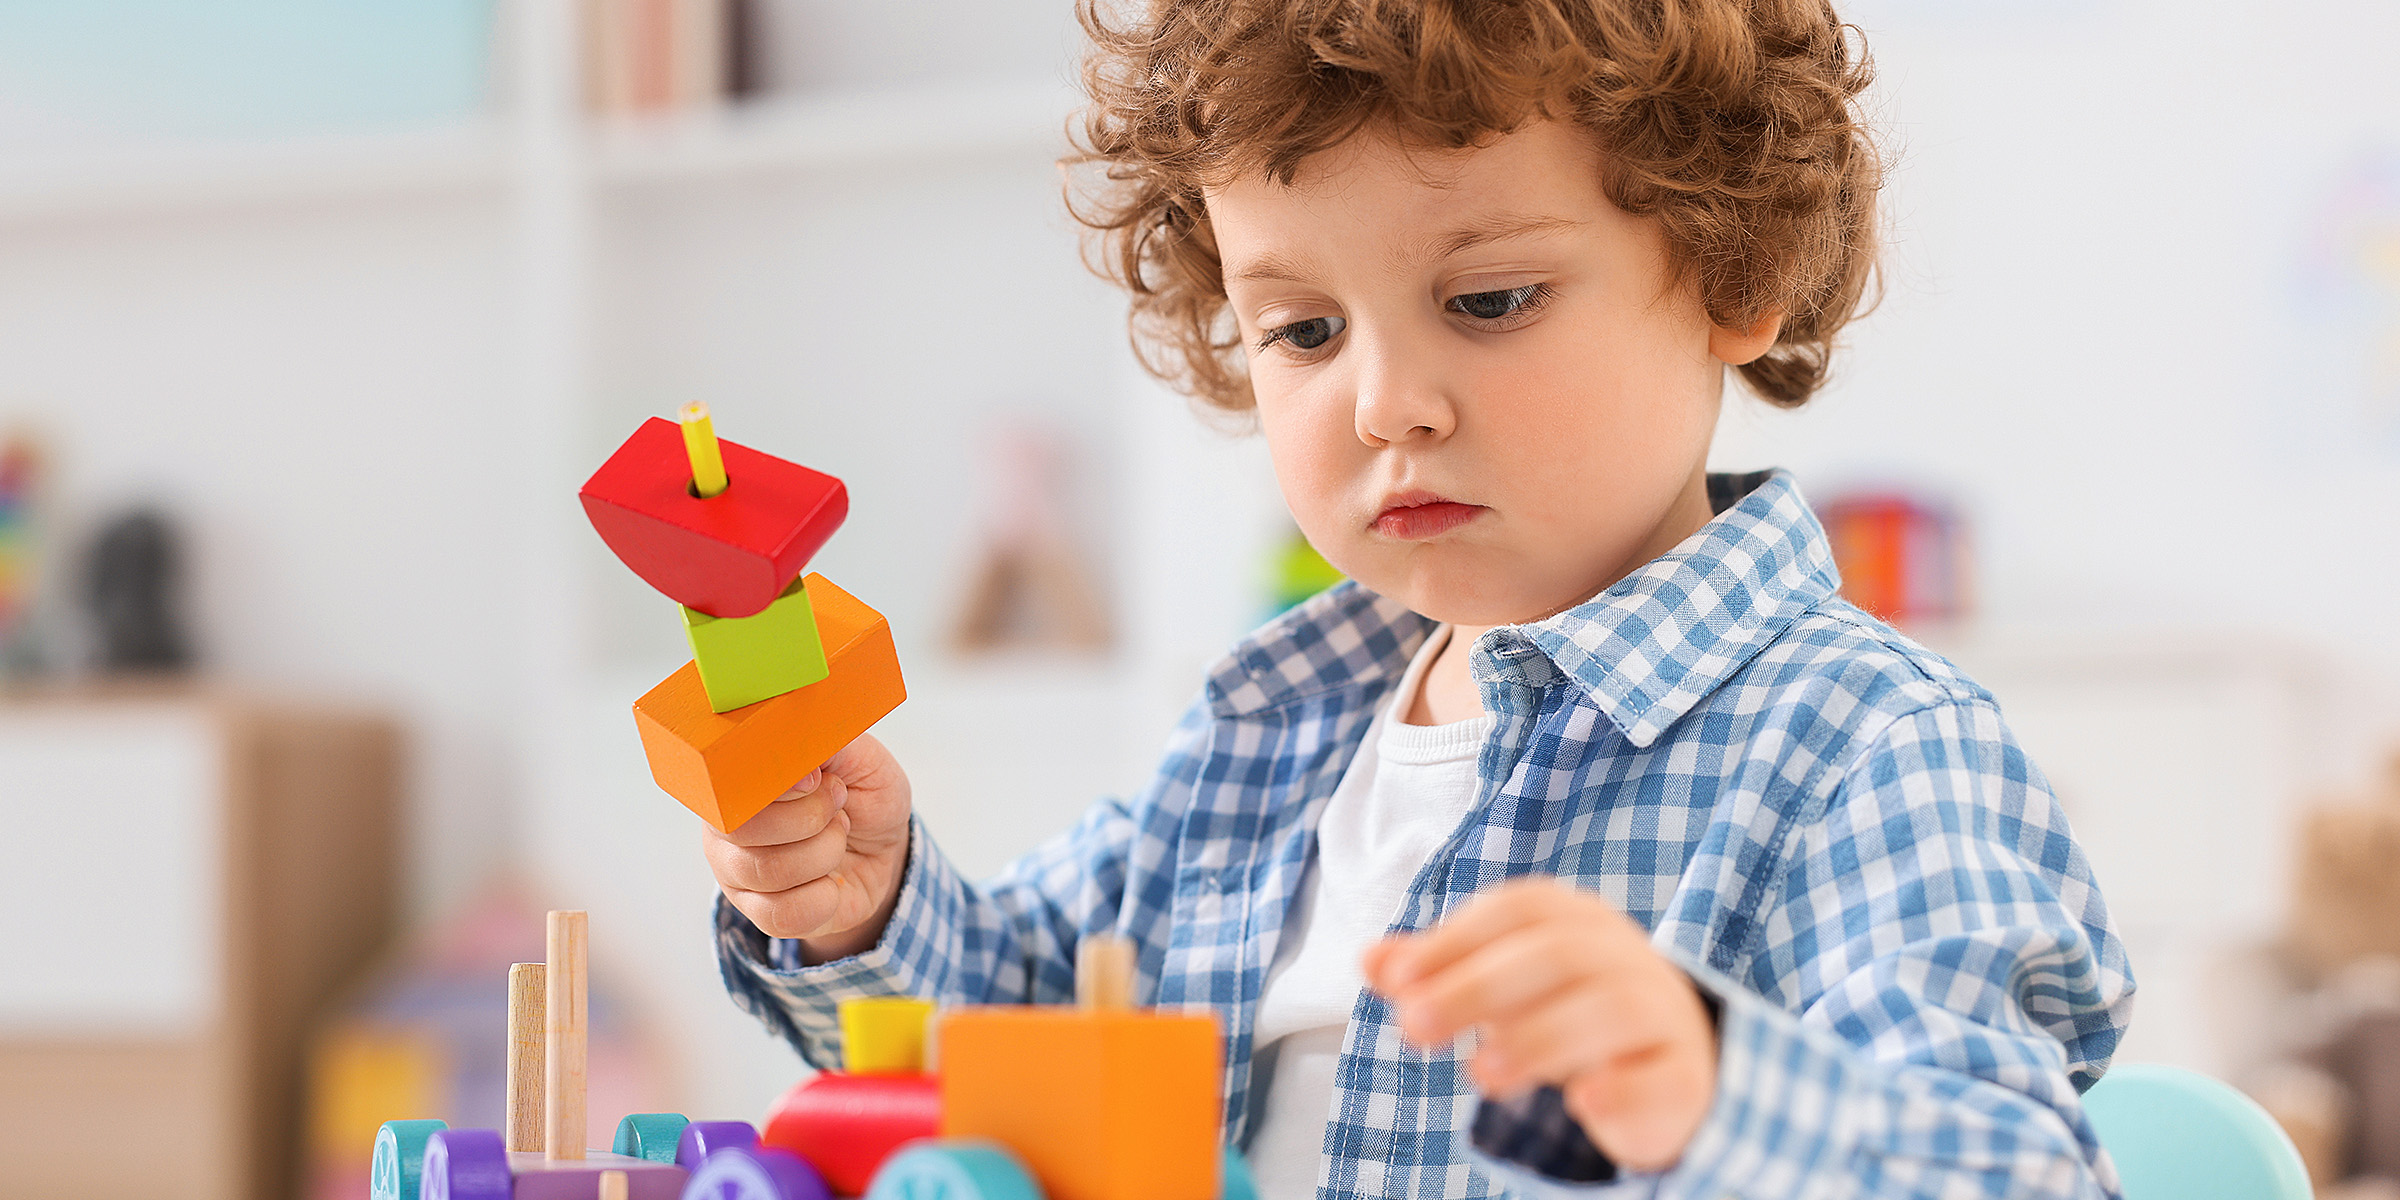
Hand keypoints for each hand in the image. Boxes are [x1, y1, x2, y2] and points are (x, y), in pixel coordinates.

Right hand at [702, 733, 911, 959]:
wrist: (886, 847)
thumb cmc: (863, 794)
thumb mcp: (858, 756)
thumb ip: (824, 743)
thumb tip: (797, 756)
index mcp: (738, 780)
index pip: (731, 783)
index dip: (780, 787)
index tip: (818, 780)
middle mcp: (725, 827)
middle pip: (742, 832)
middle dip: (810, 819)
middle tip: (838, 809)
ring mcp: (737, 875)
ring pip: (767, 873)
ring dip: (824, 854)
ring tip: (838, 838)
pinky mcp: (760, 914)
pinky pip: (783, 915)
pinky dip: (825, 898)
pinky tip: (831, 882)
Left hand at [1361, 877, 1716, 1172]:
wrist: (1669, 1065)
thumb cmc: (1568, 1014)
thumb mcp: (1502, 988)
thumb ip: (1439, 973)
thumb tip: (1370, 961)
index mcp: (1577, 919)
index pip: (1515, 909)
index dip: (1453, 940)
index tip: (1396, 981)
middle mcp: (1625, 954)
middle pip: (1555, 953)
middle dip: (1476, 989)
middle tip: (1415, 1028)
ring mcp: (1663, 1012)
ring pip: (1612, 1008)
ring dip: (1540, 1038)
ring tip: (1480, 1075)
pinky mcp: (1685, 1074)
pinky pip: (1663, 1076)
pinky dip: (1621, 1087)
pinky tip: (1581, 1101)